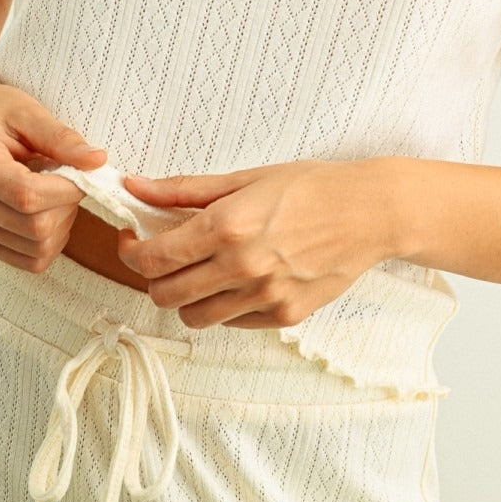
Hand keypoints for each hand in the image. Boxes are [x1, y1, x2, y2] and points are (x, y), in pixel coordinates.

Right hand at [0, 81, 105, 273]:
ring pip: (35, 248)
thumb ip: (61, 138)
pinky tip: (47, 211)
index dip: (66, 190)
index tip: (84, 174)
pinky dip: (50, 240)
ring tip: (55, 192)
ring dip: (61, 224)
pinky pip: (29, 260)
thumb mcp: (28, 112)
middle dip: (66, 206)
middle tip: (69, 179)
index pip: (26, 195)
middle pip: (34, 227)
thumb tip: (96, 161)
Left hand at [116, 159, 395, 328]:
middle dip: (155, 277)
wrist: (369, 212)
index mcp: (227, 226)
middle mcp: (242, 266)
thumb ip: (184, 189)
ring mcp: (264, 297)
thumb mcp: (245, 178)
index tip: (132, 239)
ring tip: (202, 270)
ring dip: (187, 296)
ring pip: (195, 317)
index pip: (153, 258)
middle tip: (166, 256)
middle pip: (165, 295)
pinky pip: (233, 323)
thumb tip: (135, 186)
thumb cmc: (310, 186)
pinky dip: (225, 306)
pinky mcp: (285, 316)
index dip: (131, 252)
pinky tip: (238, 279)